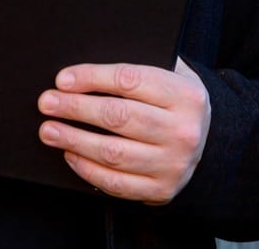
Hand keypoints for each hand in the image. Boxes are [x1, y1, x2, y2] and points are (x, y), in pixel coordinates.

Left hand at [37, 58, 209, 204]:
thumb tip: (85, 71)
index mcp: (185, 95)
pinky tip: (70, 154)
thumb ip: (140, 69)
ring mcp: (172, 163)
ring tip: (49, 130)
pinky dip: (87, 169)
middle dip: (75, 108)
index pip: (129, 80)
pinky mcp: (161, 189)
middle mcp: (182, 130)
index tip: (63, 79)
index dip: (91, 78)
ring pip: (113, 152)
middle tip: (47, 103)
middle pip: (117, 116)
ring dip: (74, 140)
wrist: (212, 145)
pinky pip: (116, 182)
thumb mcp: (173, 76)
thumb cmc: (177, 104)